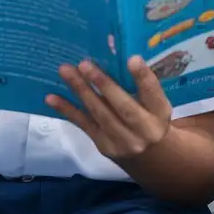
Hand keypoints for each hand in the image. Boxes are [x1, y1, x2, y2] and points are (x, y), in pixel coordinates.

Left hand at [47, 56, 172, 162]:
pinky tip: (52, 98)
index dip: (143, 77)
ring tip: (66, 72)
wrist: (149, 155)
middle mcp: (143, 130)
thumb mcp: (158, 103)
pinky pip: (84, 124)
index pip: (153, 94)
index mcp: (161, 113)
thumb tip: (124, 58)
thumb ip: (145, 86)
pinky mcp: (102, 145)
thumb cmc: (152, 118)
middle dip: (103, 84)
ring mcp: (121, 140)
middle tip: (85, 64)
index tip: (132, 59)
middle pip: (122, 106)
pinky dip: (67, 110)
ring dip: (81, 91)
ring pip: (99, 113)